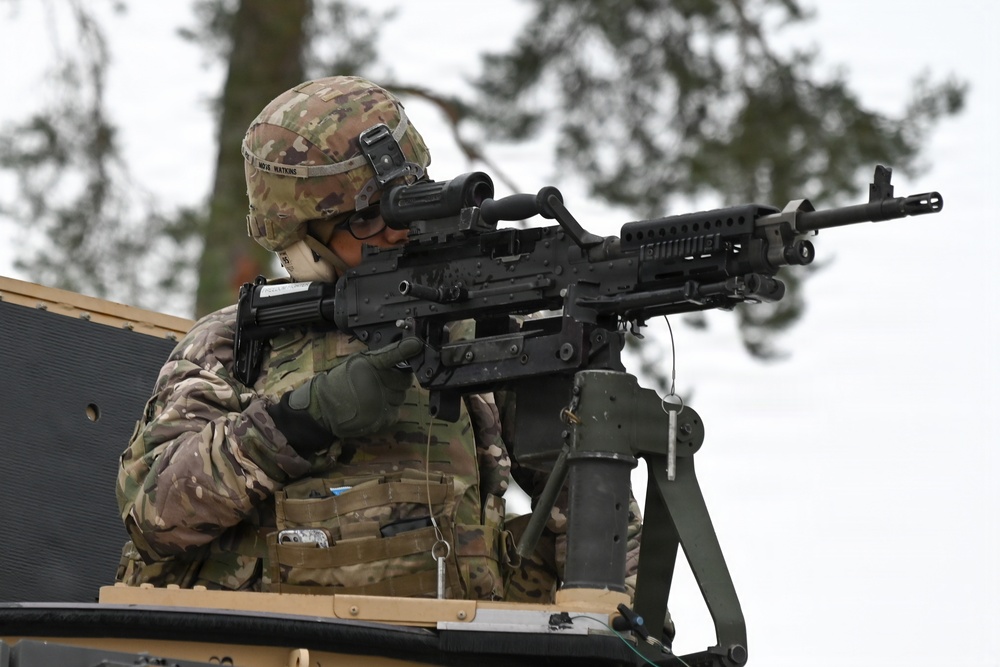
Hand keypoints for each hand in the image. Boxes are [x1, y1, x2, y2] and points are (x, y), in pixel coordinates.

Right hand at [286, 337, 422, 439]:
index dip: (405, 349)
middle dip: (398, 380)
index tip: (416, 344)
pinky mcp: (381, 419)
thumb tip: (403, 353)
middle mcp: (376, 383)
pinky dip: (389, 410)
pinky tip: (374, 407)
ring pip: (401, 397)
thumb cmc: (341, 382)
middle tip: (383, 381)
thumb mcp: (357, 364)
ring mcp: (380, 402)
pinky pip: (396, 412)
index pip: (391, 355)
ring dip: (393, 396)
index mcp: (369, 365)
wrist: (324, 407)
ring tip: (375, 395)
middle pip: (405, 380)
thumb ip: (380, 359)